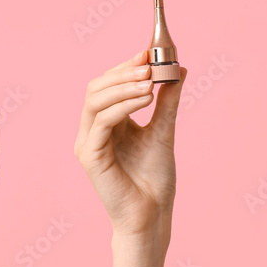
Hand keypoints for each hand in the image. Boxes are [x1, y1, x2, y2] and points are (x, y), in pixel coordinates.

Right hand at [74, 51, 186, 242]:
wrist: (152, 214)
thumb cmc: (154, 179)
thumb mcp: (164, 130)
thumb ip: (167, 101)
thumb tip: (178, 69)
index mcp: (106, 124)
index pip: (107, 85)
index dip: (125, 66)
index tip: (149, 52)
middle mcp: (92, 131)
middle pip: (96, 88)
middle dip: (123, 72)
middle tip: (150, 64)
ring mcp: (88, 143)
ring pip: (95, 100)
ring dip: (124, 85)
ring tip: (151, 81)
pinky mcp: (90, 156)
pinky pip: (101, 121)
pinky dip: (123, 105)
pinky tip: (146, 99)